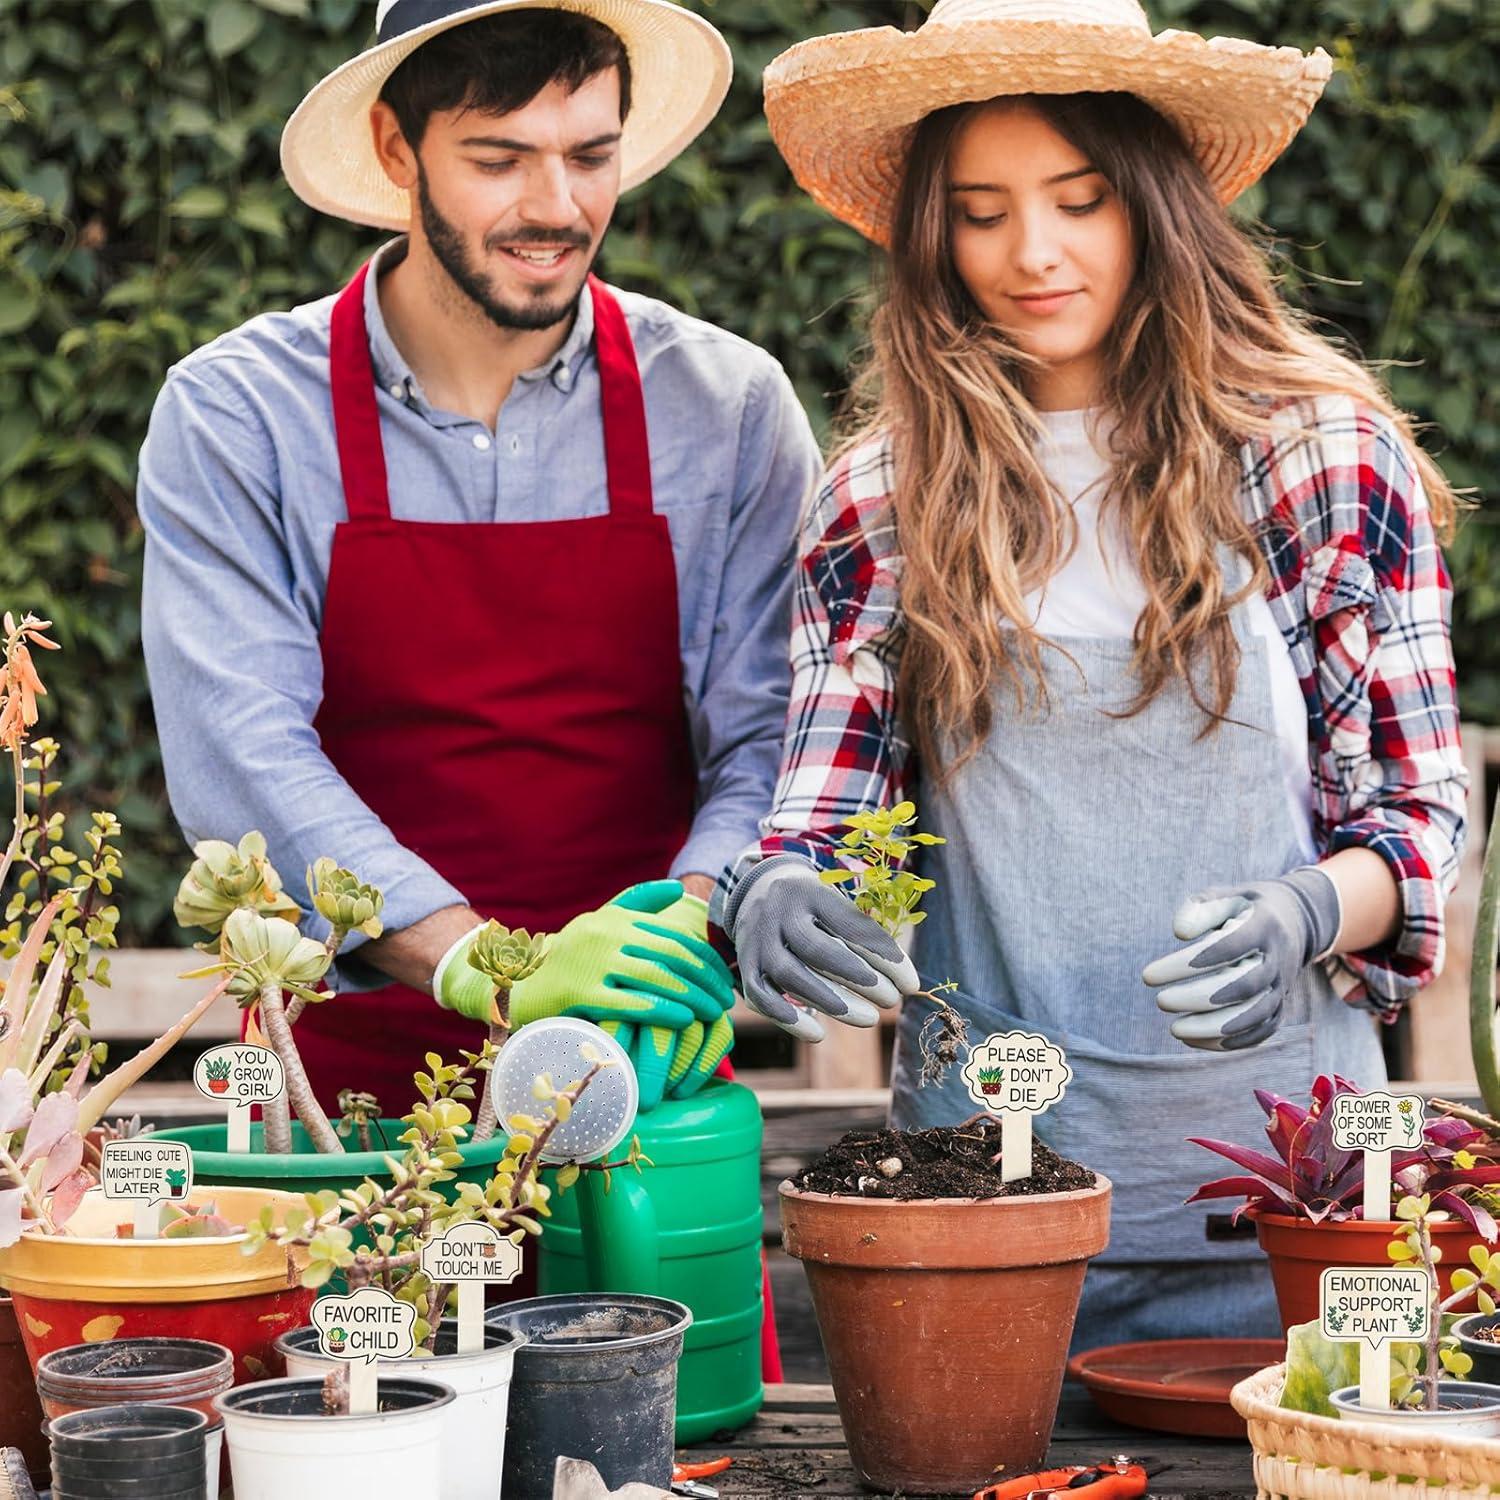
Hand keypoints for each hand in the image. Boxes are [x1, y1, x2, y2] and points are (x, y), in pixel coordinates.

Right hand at [434, 881, 735, 1105]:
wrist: (514, 984)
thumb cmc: (569, 957)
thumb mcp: (600, 923)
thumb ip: (637, 904)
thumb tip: (677, 891)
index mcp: (616, 919)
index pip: (673, 936)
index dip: (705, 959)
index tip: (723, 980)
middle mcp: (606, 935)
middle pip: (670, 956)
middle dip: (704, 980)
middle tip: (725, 1001)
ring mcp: (591, 963)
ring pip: (655, 978)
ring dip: (691, 997)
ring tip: (712, 1013)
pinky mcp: (578, 994)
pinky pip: (629, 1003)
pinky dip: (661, 1011)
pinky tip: (683, 1020)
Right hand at [728, 857, 919, 1042]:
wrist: (756, 890)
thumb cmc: (814, 905)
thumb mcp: (836, 902)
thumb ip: (863, 932)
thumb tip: (903, 980)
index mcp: (810, 891)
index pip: (849, 925)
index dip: (882, 955)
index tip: (910, 983)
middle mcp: (779, 913)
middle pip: (817, 949)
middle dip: (858, 978)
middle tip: (891, 1000)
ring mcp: (758, 940)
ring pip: (790, 975)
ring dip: (831, 1002)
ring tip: (869, 1019)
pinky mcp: (745, 965)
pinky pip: (760, 996)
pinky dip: (788, 1018)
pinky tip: (818, 1034)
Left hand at [1141, 867, 1341, 1050]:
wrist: (1295, 922)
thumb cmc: (1244, 909)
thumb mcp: (1224, 896)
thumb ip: (1199, 909)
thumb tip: (1180, 932)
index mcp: (1264, 925)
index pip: (1228, 946)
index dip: (1190, 962)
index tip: (1150, 975)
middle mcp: (1278, 959)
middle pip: (1242, 986)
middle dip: (1198, 998)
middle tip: (1160, 1001)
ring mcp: (1281, 986)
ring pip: (1253, 1015)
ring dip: (1212, 1028)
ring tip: (1175, 1030)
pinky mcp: (1280, 1006)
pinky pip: (1260, 1032)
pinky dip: (1229, 1042)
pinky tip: (1193, 1040)